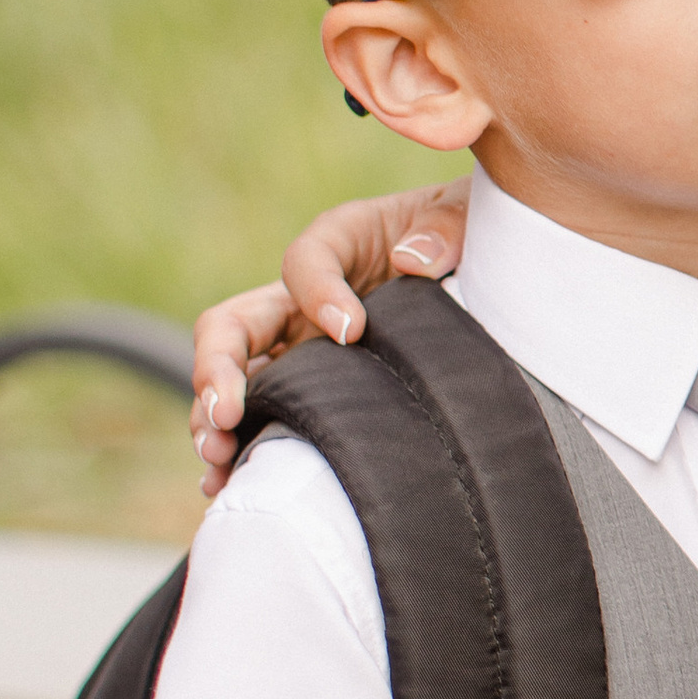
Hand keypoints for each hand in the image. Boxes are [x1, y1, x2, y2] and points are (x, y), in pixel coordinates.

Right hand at [190, 184, 471, 494]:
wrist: (484, 276)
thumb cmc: (466, 238)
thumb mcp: (464, 216)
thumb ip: (444, 227)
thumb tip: (412, 261)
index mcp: (340, 241)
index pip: (305, 261)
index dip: (319, 293)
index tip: (352, 331)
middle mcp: (301, 298)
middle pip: (232, 326)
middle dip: (219, 370)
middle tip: (228, 413)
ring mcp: (297, 347)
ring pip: (233, 380)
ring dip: (213, 418)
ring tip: (217, 458)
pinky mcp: (306, 389)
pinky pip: (257, 415)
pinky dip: (236, 448)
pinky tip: (225, 481)